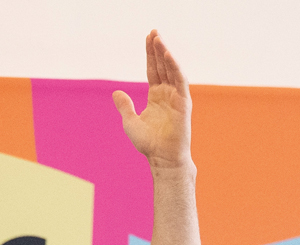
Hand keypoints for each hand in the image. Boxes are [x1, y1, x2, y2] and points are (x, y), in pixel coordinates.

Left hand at [114, 32, 191, 169]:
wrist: (162, 158)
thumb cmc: (149, 143)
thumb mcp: (130, 122)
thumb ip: (124, 106)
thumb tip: (116, 92)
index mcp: (156, 95)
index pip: (153, 70)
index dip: (150, 54)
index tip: (148, 38)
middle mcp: (167, 93)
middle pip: (162, 65)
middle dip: (157, 48)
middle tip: (153, 31)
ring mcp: (176, 96)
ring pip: (171, 69)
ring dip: (165, 53)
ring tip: (158, 38)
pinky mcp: (184, 102)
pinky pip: (179, 80)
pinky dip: (174, 67)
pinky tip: (167, 55)